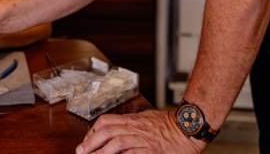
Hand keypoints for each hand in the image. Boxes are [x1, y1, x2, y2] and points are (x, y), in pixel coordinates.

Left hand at [76, 110, 204, 153]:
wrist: (189, 127)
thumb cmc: (170, 125)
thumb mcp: (147, 119)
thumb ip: (133, 124)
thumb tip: (119, 129)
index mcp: (133, 120)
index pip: (106, 122)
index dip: (92, 131)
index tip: (86, 141)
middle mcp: (135, 128)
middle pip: (106, 131)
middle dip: (90, 142)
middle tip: (81, 151)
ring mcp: (142, 140)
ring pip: (115, 143)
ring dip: (100, 152)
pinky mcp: (150, 151)